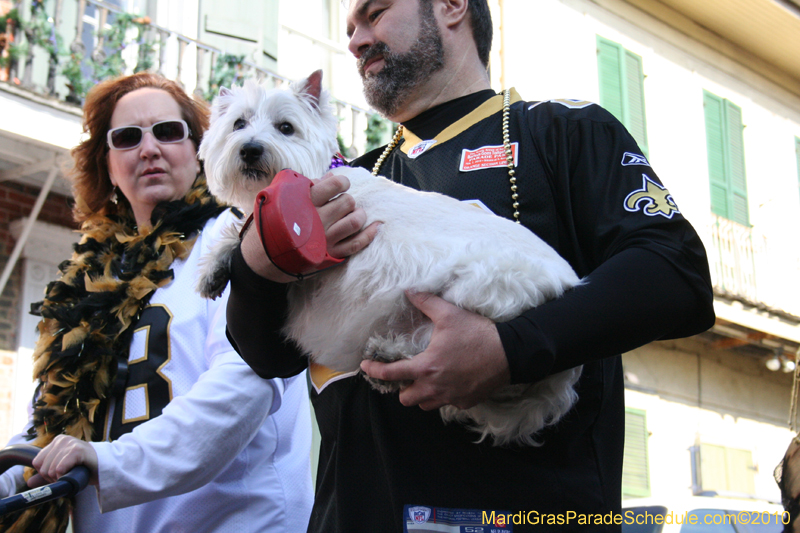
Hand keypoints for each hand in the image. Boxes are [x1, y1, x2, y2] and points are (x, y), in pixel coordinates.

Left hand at [28, 435, 97, 487]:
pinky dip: (64, 476)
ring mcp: (70, 443)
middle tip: (68, 475)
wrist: (106, 467)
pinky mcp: (77, 450)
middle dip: (53, 478)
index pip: (37, 463)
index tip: (60, 474)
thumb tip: (29, 482)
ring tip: (73, 474)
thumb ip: (46, 475)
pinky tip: (75, 473)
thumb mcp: (63, 469)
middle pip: (43, 468)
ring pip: (50, 470)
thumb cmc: (85, 467)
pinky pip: (59, 469)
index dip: (46, 474)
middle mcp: (62, 439)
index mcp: (57, 441)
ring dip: (60, 478)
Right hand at [241, 172, 379, 281]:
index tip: (340, 185)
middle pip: (347, 203)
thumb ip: (306, 187)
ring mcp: (325, 239)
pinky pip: (356, 244)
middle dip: (347, 201)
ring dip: (359, 215)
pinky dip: (369, 234)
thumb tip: (331, 176)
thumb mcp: (281, 199)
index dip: (342, 183)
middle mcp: (317, 220)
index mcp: (305, 203)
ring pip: (355, 222)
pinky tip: (376, 226)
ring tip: (355, 214)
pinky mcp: (329, 255)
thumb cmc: (271, 225)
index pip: (335, 185)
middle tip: (341, 205)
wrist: (261, 258)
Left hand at [360, 291, 510, 410]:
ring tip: (427, 380)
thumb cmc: (478, 334)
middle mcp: (435, 387)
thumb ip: (426, 302)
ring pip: (424, 405)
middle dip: (403, 389)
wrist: (510, 353)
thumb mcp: (450, 314)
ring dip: (421, 395)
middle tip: (407, 374)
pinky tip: (449, 382)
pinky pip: (446, 404)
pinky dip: (443, 396)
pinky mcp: (465, 402)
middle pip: (406, 399)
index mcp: (427, 366)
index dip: (375, 371)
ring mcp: (451, 397)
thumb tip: (409, 291)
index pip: (392, 374)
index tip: (366, 368)